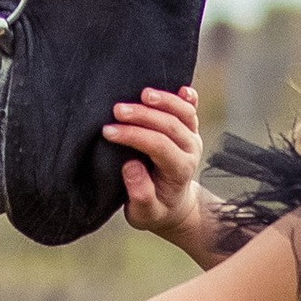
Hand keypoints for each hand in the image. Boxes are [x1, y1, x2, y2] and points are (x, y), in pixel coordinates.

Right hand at [103, 83, 203, 236]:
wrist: (173, 206)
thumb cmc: (154, 209)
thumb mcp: (144, 214)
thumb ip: (140, 195)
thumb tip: (131, 167)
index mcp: (179, 170)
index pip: (159, 146)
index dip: (134, 136)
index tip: (108, 132)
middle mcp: (190, 150)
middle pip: (170, 125)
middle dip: (142, 115)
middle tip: (116, 109)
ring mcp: (192, 137)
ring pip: (184, 112)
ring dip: (163, 100)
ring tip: (141, 93)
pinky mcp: (190, 128)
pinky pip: (191, 109)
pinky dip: (186, 97)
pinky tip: (179, 87)